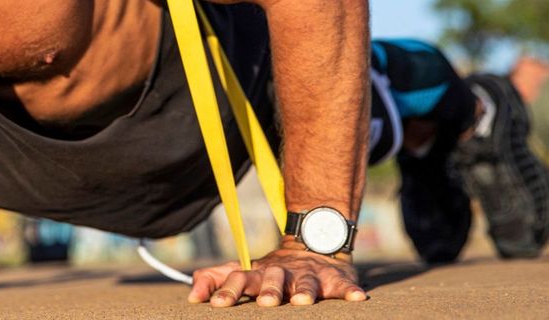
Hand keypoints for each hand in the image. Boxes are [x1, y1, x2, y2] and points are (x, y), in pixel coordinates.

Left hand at [188, 241, 365, 306]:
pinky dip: (350, 290)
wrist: (313, 244)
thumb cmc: (272, 270)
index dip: (228, 290)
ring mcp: (310, 274)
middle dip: (270, 290)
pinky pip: (344, 285)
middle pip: (274, 278)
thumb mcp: (244, 272)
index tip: (216, 304)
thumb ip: (215, 279)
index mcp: (259, 273)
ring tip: (303, 302)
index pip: (240, 278)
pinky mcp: (335, 278)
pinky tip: (356, 298)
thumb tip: (192, 295)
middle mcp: (283, 273)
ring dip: (306, 291)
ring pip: (307, 282)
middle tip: (265, 302)